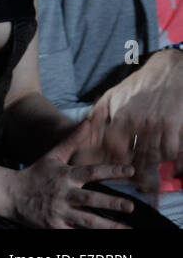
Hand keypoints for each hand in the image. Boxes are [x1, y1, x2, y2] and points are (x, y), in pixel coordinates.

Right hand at [6, 120, 136, 227]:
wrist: (10, 194)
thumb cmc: (36, 174)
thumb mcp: (53, 156)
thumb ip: (72, 140)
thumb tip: (89, 122)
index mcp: (65, 176)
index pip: (91, 171)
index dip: (111, 170)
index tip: (130, 170)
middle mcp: (63, 194)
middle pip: (90, 199)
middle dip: (111, 203)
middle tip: (131, 206)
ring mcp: (59, 212)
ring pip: (87, 220)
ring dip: (108, 226)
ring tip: (127, 230)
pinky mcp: (54, 227)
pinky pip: (75, 233)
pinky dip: (88, 236)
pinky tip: (106, 239)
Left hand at [87, 49, 182, 182]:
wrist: (169, 72)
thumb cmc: (139, 85)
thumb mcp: (113, 96)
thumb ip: (98, 114)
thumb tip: (85, 131)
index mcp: (120, 116)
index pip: (111, 148)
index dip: (109, 162)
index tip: (107, 172)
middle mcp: (139, 123)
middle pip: (133, 157)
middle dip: (130, 173)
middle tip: (131, 186)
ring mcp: (159, 126)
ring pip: (154, 158)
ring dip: (151, 170)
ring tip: (148, 184)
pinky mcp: (176, 128)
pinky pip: (173, 152)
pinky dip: (171, 161)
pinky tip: (168, 166)